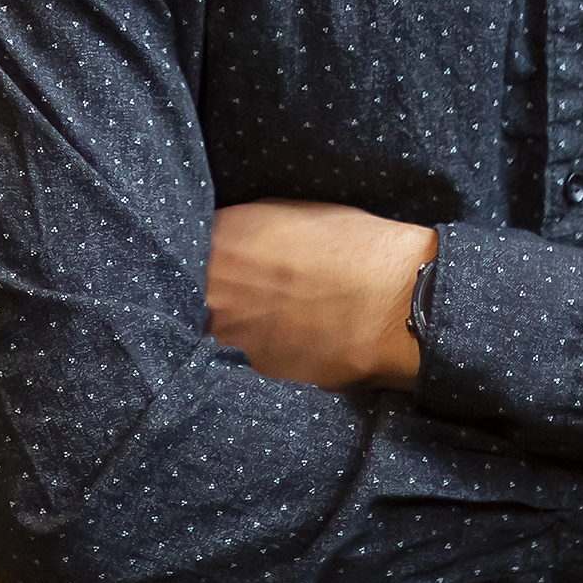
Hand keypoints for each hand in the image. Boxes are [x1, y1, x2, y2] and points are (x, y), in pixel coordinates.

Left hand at [207, 200, 435, 389]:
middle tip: (249, 284)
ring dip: (237, 320)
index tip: (216, 255)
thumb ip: (244, 228)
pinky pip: (248, 354)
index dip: (202, 253)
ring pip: (219, 327)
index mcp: (221, 241)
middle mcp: (215, 290)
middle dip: (216, 288)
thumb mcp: (287, 212)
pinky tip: (295, 334)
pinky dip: (265, 345)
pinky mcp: (258, 370)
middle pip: (197, 292)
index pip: (186, 248)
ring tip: (277, 310)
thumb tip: (226, 241)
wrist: (397, 303)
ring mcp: (232, 335)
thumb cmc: (352, 246)